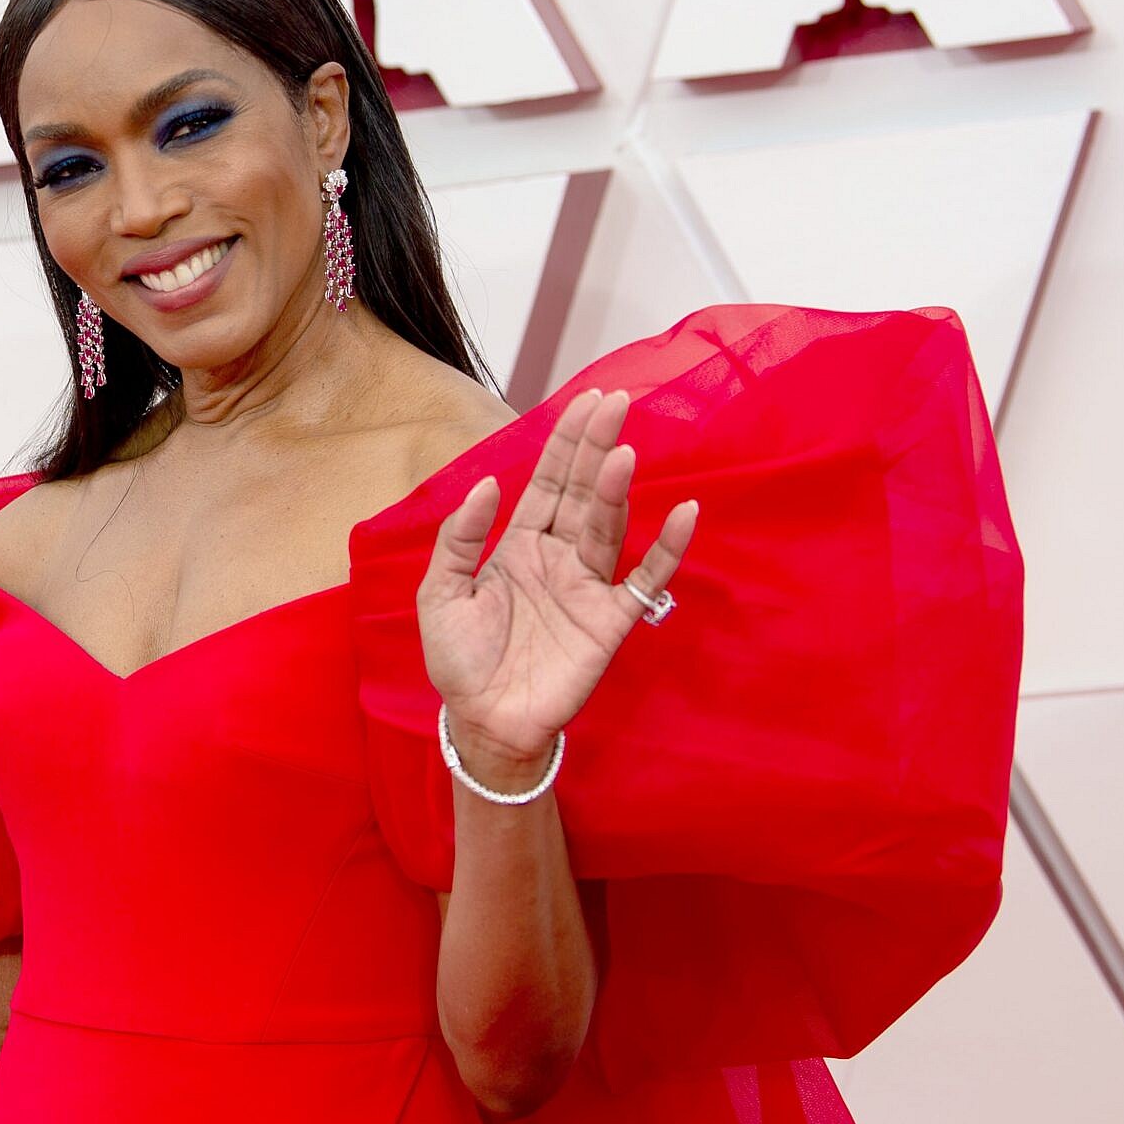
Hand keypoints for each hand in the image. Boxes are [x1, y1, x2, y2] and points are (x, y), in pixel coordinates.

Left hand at [418, 387, 696, 783]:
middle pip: (582, 493)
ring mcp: (587, 588)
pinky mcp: (609, 624)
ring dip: (616, 491)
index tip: (587, 401)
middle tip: (615, 403)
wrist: (483, 722)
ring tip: (623, 452)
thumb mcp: (440, 593)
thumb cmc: (459, 660)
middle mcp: (558, 557)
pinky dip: (666, 550)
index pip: (547, 483)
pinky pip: (644, 581)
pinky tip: (683, 514)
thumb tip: (487, 483)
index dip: (565, 443)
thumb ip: (459, 539)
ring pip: (607, 528)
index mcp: (518, 545)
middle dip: (595, 448)